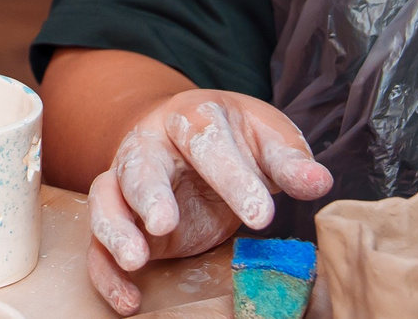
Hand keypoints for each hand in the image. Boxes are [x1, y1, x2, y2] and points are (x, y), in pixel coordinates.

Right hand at [84, 92, 331, 316]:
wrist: (191, 134)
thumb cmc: (235, 138)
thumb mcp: (267, 138)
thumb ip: (289, 160)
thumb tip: (320, 181)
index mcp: (191, 117)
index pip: (207, 142)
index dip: (233, 177)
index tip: (263, 216)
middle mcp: (150, 145)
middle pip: (140, 164)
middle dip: (149, 194)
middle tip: (166, 225)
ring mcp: (127, 181)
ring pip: (106, 198)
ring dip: (115, 229)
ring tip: (136, 261)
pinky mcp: (120, 218)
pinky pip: (98, 243)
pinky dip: (107, 271)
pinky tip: (129, 299)